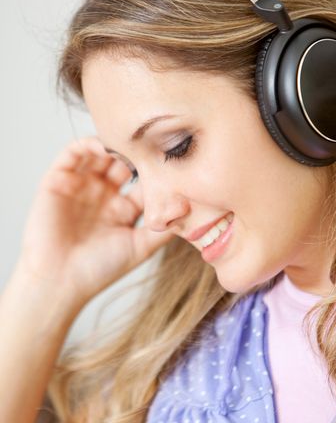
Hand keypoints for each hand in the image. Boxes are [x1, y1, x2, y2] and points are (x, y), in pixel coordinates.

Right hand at [16, 136, 173, 306]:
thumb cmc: (98, 270)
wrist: (59, 282)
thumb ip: (165, 227)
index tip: (173, 159)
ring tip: (128, 140)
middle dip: (137, 152)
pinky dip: (87, 143)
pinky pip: (72, 152)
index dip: (156, 170)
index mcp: (123, 209)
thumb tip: (191, 207)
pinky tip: (103, 144)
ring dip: (113, 143)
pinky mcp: (57, 180)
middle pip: (124, 162)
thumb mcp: (140, 246)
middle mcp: (102, 194)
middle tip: (151, 143)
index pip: (143, 180)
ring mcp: (80, 186)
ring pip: (100, 153)